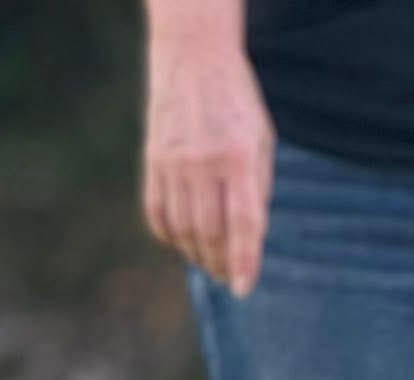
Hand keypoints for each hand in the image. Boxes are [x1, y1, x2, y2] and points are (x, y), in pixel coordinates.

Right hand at [143, 27, 274, 295]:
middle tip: (227, 276)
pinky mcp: (152, 158)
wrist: (194, 55)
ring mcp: (174, 160)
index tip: (242, 290)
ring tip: (208, 262)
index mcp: (240, 158)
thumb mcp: (261, 143)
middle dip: (220, 264)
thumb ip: (256, 190)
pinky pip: (156, 212)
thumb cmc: (238, 104)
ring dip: (196, 254)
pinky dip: (170, 235)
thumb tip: (249, 242)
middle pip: (210, 233)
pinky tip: (182, 241)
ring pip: (183, 228)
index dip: (243, 262)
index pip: (243, 224)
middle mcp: (204, 162)